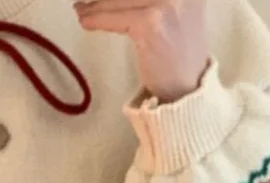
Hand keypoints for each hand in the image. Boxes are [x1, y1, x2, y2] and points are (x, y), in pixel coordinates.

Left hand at [73, 0, 208, 102]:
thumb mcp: (173, 8)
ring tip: (81, 9)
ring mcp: (167, 2)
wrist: (188, 86)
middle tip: (84, 1)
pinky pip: (115, 17)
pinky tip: (86, 21)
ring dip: (95, 5)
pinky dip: (97, 19)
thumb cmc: (178, 49)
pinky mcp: (152, 23)